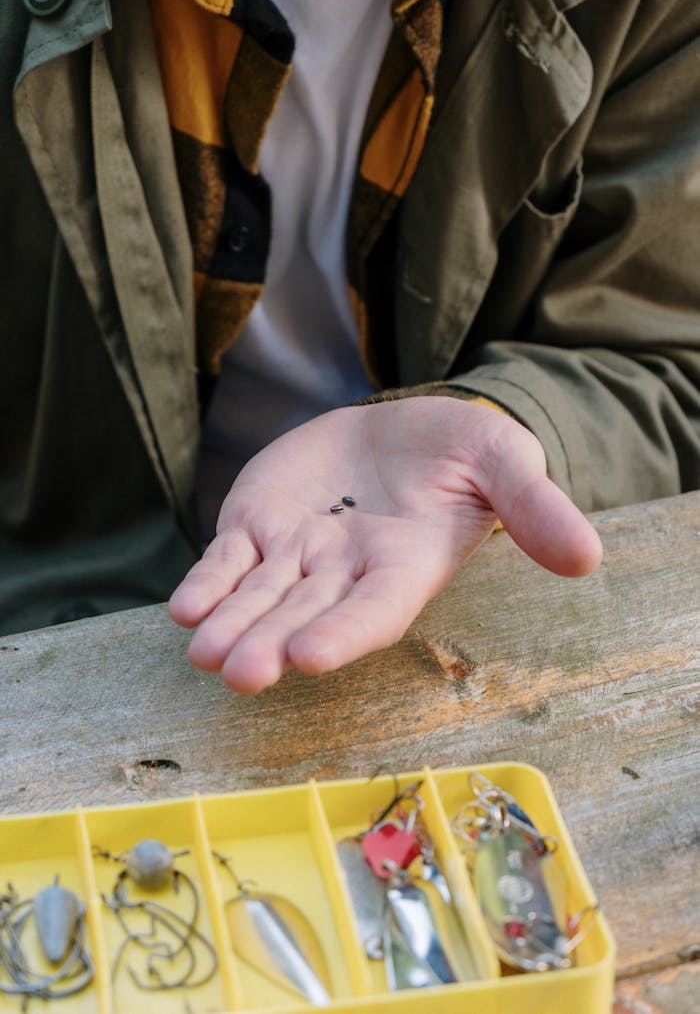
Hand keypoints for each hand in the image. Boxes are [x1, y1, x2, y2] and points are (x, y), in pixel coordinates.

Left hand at [169, 397, 601, 692]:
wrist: (399, 427)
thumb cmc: (460, 449)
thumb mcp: (503, 462)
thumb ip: (534, 508)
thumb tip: (588, 557)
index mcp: (405, 566)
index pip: (376, 608)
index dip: (347, 630)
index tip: (315, 656)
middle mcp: (346, 572)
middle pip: (307, 613)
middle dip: (274, 643)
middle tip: (242, 672)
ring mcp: (297, 552)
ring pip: (259, 596)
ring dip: (232, 625)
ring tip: (203, 652)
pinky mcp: (259, 525)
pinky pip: (229, 560)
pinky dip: (209, 582)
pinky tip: (186, 606)